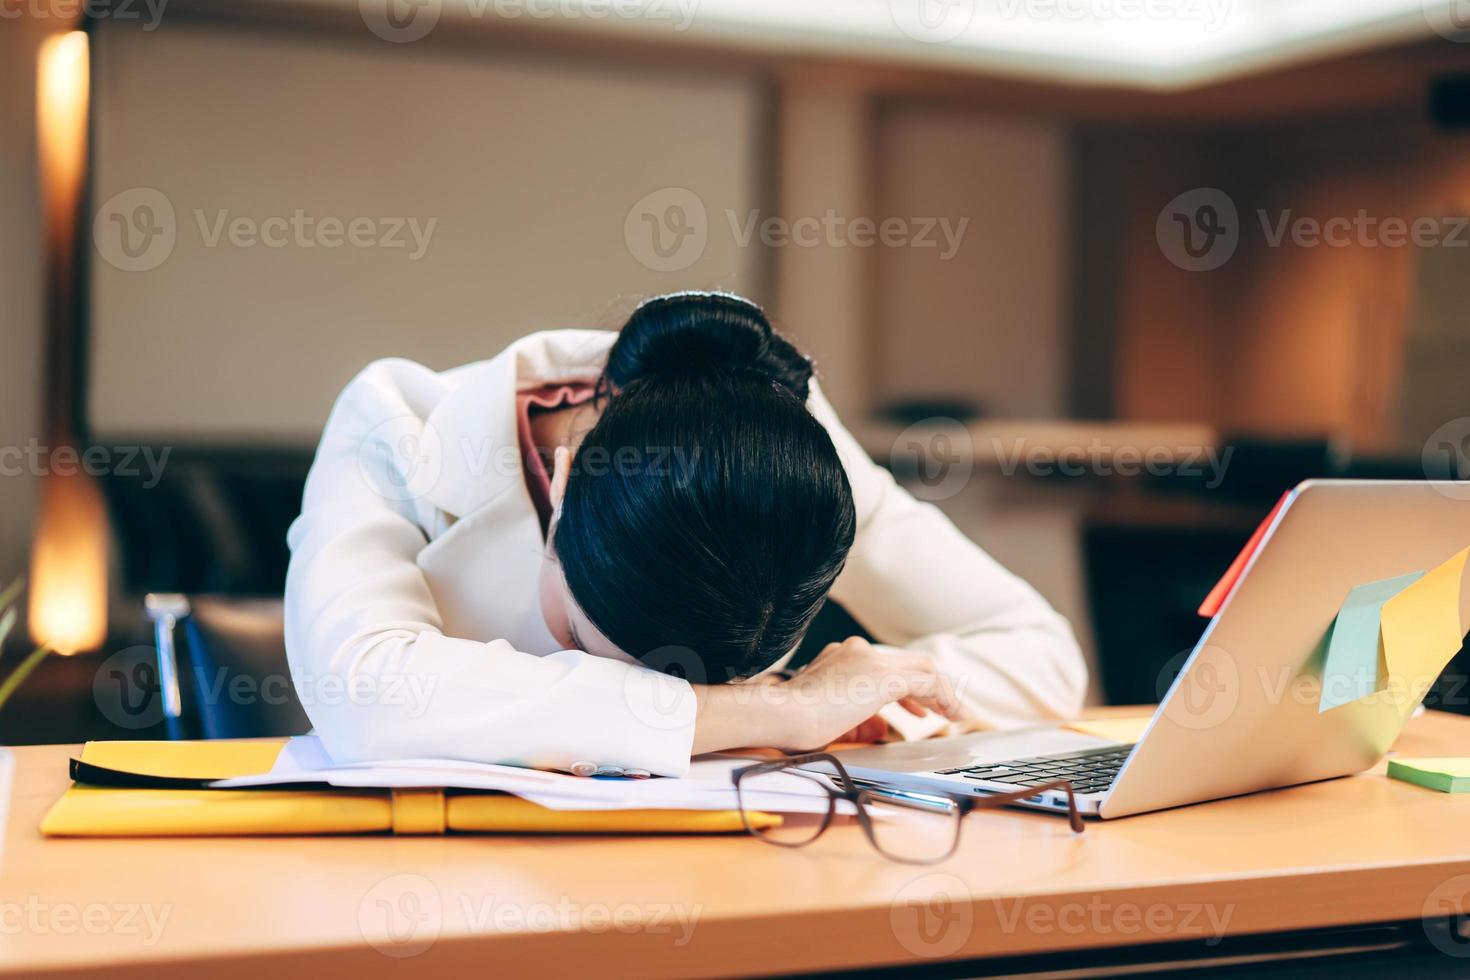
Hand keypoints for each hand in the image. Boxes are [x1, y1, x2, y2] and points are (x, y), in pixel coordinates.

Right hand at [779, 637, 965, 750]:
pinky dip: (945, 699)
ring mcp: (871, 660)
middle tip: (945, 711)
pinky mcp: (883, 676)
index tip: (918, 709)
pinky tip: (954, 716)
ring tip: (957, 715)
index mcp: (841, 656)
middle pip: (909, 663)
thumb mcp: (829, 718)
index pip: (886, 665)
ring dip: (942, 694)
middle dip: (931, 688)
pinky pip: (928, 683)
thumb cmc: (792, 722)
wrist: (781, 714)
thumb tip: (880, 727)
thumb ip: (857, 718)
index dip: (908, 688)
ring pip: (922, 669)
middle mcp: (857, 651)